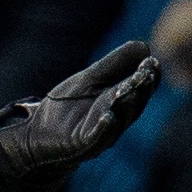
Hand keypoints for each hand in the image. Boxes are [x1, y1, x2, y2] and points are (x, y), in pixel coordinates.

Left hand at [0, 42, 160, 180]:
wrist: (41, 132)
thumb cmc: (69, 103)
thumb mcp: (90, 78)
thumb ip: (114, 64)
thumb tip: (144, 47)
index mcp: (123, 100)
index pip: (141, 87)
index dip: (148, 75)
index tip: (150, 60)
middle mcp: (119, 118)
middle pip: (134, 102)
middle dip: (140, 87)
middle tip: (145, 72)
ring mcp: (104, 133)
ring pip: (120, 118)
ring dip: (126, 103)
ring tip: (129, 86)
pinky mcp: (85, 144)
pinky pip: (98, 136)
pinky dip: (105, 127)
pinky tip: (108, 115)